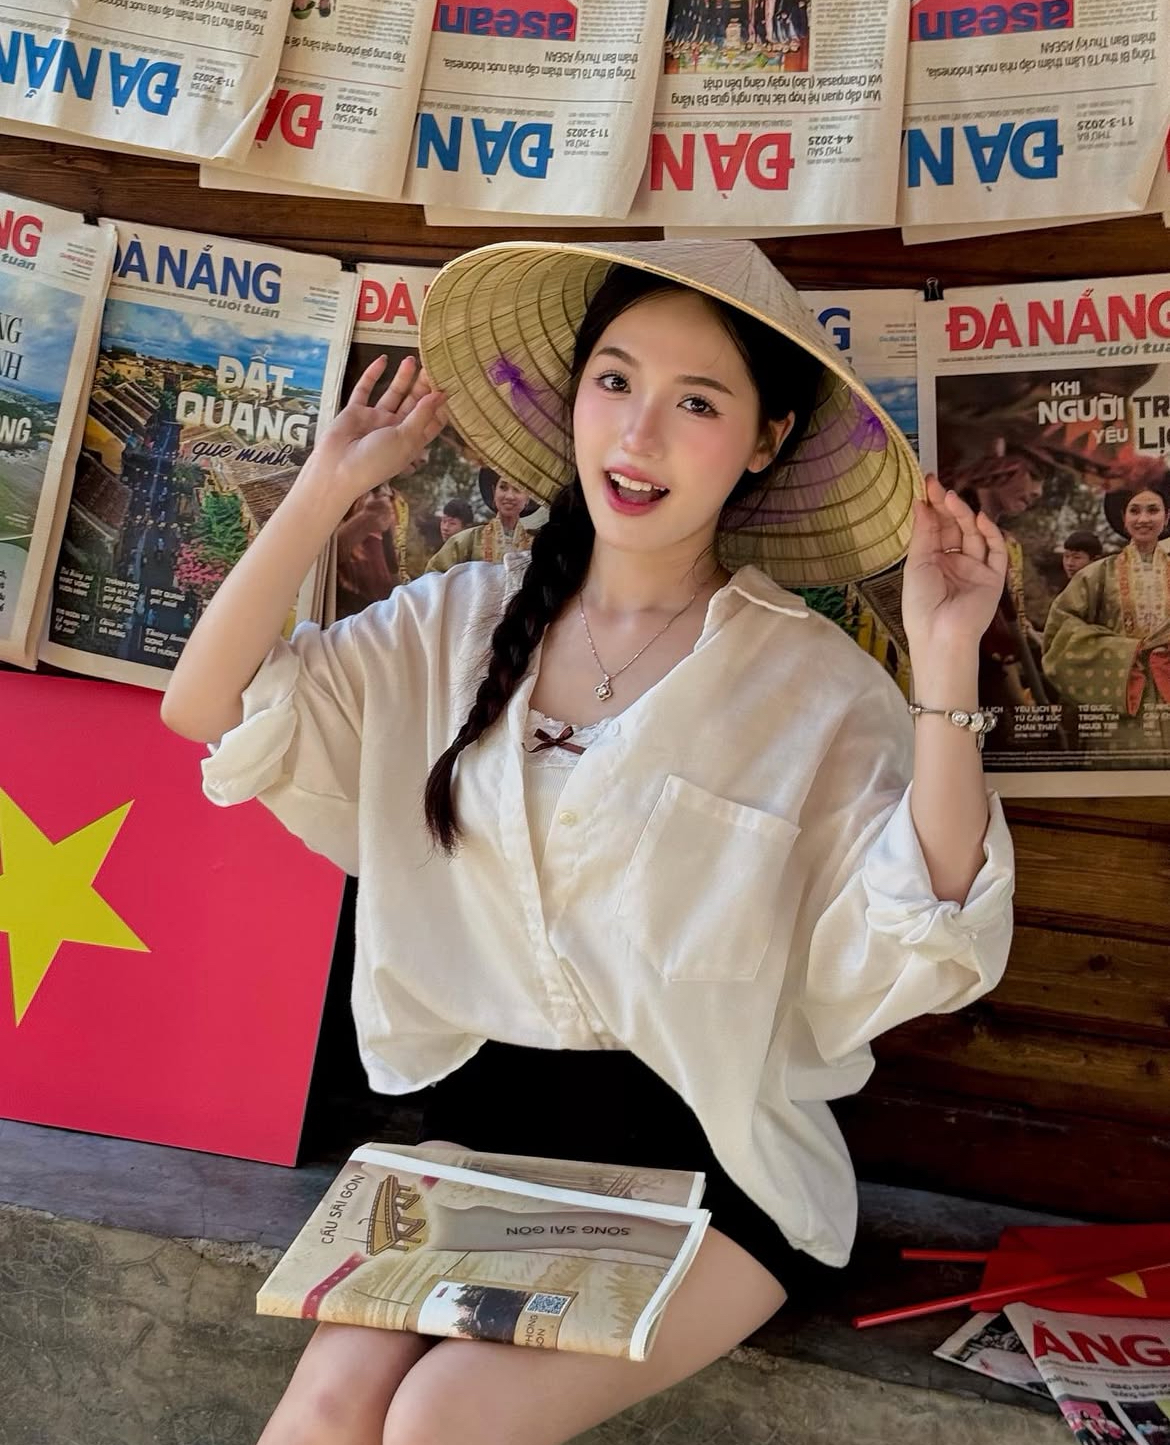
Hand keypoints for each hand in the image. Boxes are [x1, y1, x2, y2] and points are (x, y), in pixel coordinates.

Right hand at [304, 355, 445, 507]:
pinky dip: (373, 375)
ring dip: (403, 378)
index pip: (432, 420)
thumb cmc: (376, 461)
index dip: (441, 405)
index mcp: (412, 441)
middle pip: (415, 403)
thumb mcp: (406, 438)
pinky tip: (383, 360)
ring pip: (393, 394)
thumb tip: (440, 395)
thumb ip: (422, 414)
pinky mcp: (356, 411)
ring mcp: (376, 419)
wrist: (337, 468)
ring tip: (411, 359)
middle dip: (423, 385)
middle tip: (432, 364)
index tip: (450, 384)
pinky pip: (365, 389)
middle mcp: (396, 429)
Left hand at [902, 474, 1008, 658]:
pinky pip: (996, 552)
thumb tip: (922, 504)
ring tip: (952, 498)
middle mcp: (954, 564)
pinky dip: (991, 534)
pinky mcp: (993, 578)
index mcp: (932, 562)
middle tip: (939, 485)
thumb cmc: (921, 604)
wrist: (940, 634)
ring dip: (965, 515)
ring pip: (975, 535)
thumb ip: (923, 532)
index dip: (933, 507)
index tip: (928, 484)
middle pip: (955, 528)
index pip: (936, 528)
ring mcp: (975, 570)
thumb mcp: (917, 563)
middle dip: (947, 507)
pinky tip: (979, 519)